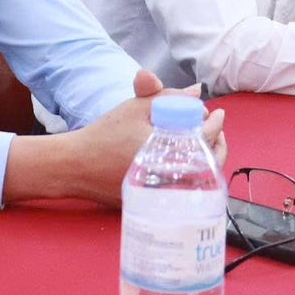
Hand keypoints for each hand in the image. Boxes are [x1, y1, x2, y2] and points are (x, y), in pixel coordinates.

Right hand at [47, 70, 226, 206]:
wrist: (78, 166)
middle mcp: (173, 180)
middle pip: (211, 163)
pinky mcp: (157, 203)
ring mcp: (166, 195)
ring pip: (201, 177)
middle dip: (217, 143)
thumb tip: (196, 92)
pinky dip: (192, 172)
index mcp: (172, 154)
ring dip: (207, 158)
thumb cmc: (106, 135)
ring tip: (202, 142)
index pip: (206, 137)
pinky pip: (185, 188)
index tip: (217, 113)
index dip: (215, 123)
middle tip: (215, 130)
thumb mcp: (137, 108)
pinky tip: (186, 159)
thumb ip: (170, 97)